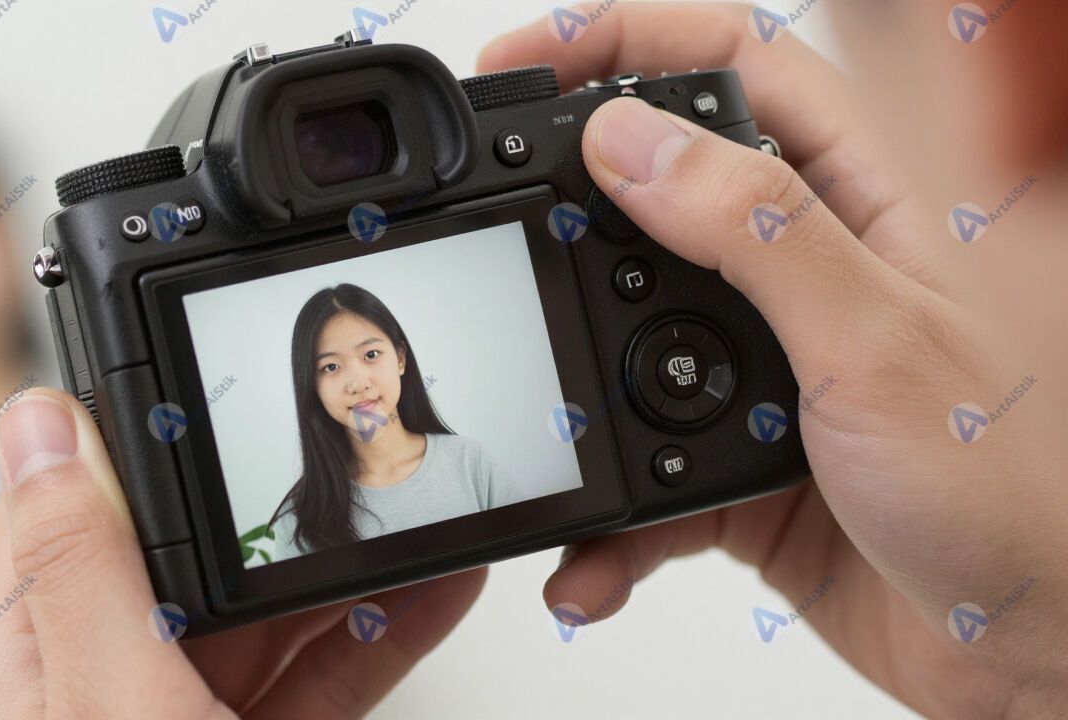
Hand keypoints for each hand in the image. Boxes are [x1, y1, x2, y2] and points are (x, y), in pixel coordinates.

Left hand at [0, 389, 485, 718]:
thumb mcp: (112, 708)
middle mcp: (101, 678)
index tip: (216, 386)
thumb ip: (83, 569)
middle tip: (355, 456)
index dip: (144, 437)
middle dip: (282, 507)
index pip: (74, 501)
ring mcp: (184, 713)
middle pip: (197, 554)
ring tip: (418, 519)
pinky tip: (435, 592)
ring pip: (273, 613)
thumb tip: (40, 426)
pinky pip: (324, 672)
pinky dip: (384, 633)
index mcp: (29, 653)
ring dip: (351, 566)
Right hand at [481, 4, 1065, 717]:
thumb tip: (627, 141)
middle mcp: (809, 265)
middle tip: (499, 225)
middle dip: (568, 206)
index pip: (736, 63)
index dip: (627, 40)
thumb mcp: (875, 341)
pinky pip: (641, 455)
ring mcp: (768, 358)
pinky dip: (609, 509)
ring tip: (550, 414)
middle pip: (660, 185)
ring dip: (578, 382)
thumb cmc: (1018, 489)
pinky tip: (599, 547)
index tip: (528, 64)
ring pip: (630, 329)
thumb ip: (751, 229)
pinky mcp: (737, 448)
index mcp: (865, 199)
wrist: (1034, 645)